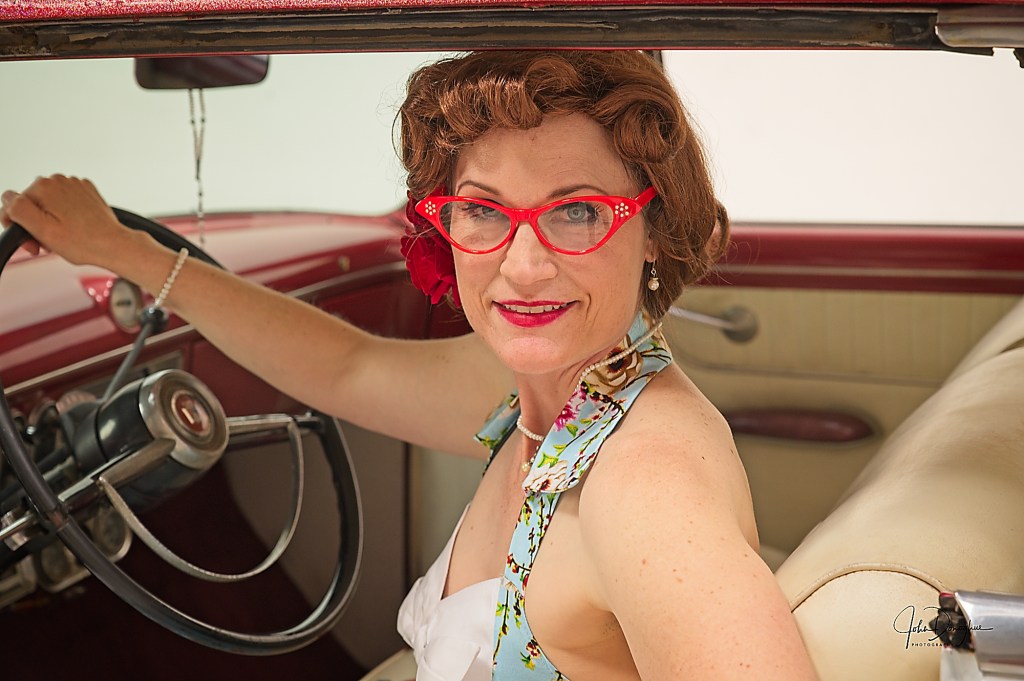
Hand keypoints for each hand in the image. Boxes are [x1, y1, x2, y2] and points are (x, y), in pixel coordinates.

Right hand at [0, 175, 127, 267]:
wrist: (114, 245)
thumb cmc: (83, 242)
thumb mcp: (42, 230)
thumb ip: (18, 210)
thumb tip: (8, 197)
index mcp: (43, 187)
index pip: (14, 204)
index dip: (17, 226)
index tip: (31, 242)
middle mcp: (59, 180)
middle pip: (32, 203)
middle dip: (34, 224)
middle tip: (47, 244)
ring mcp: (74, 185)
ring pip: (49, 203)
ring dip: (49, 220)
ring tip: (63, 237)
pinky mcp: (86, 192)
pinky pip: (66, 203)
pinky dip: (65, 215)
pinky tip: (73, 228)